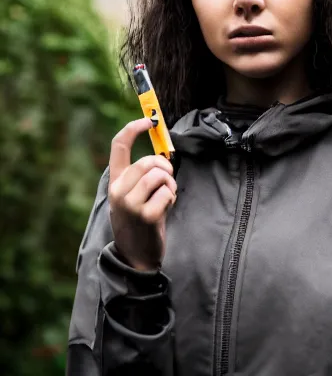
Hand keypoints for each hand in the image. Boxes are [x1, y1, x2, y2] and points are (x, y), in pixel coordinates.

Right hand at [108, 118, 176, 270]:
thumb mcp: (133, 196)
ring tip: (166, 196)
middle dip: (165, 167)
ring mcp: (131, 204)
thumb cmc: (139, 221)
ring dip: (170, 183)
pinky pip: (168, 192)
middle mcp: (118, 191)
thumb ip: (142, 176)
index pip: (119, 146)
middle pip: (147, 161)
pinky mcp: (147, 215)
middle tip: (168, 179)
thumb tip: (163, 154)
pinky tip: (165, 209)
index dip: (133, 128)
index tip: (149, 120)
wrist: (136, 255)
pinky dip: (172, 197)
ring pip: (159, 174)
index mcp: (115, 182)